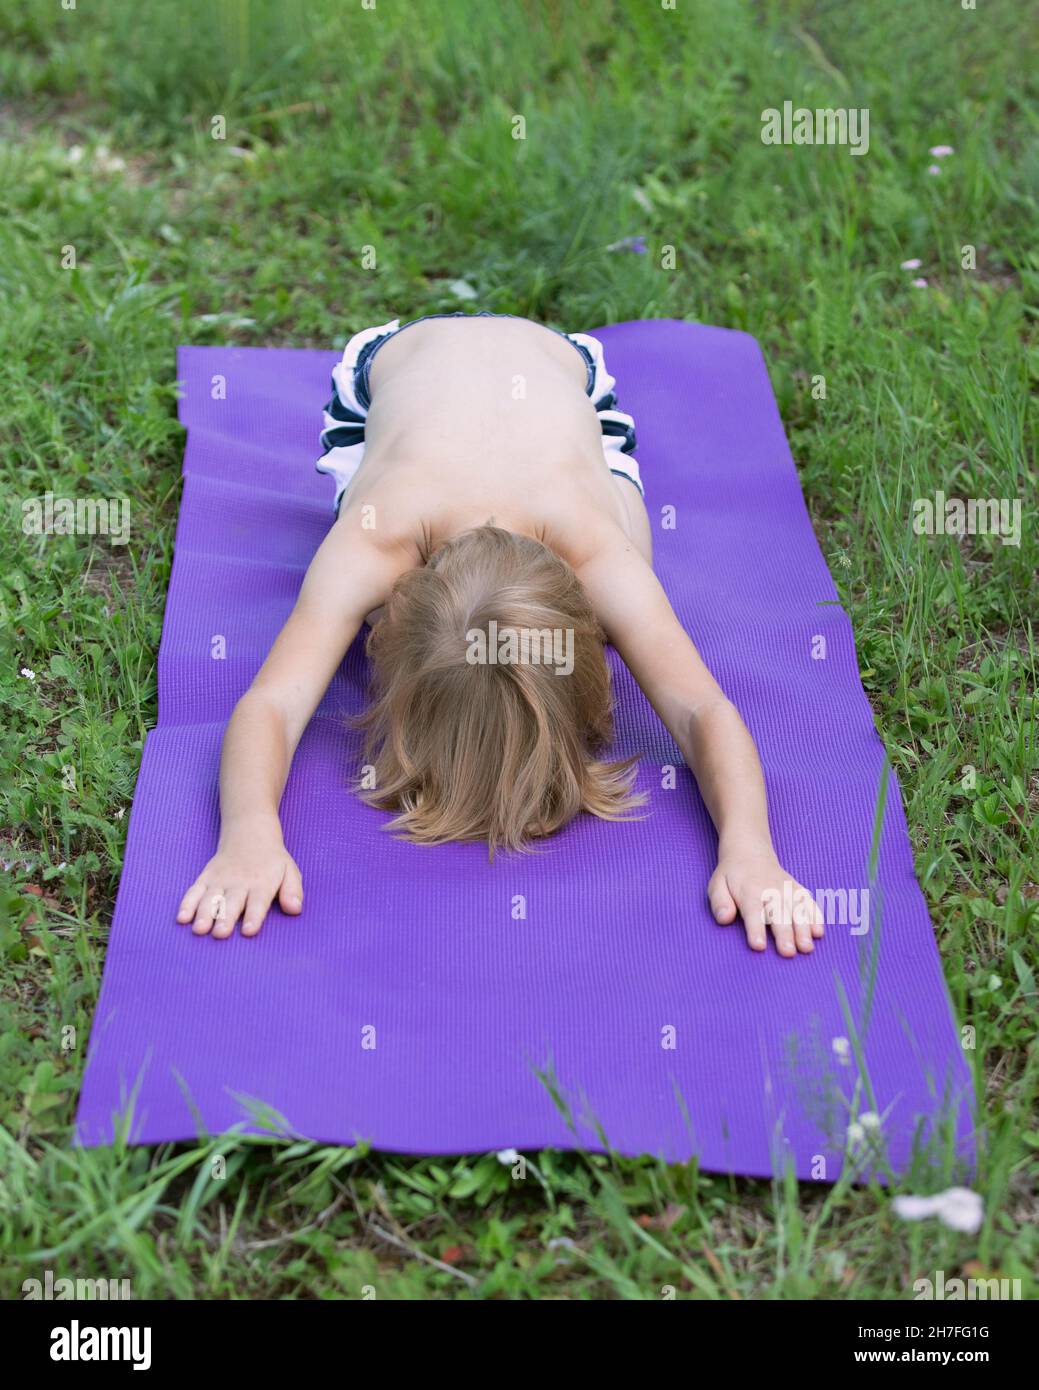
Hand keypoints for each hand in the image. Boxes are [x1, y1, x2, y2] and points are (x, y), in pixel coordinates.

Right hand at [176, 823, 302, 938]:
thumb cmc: (272, 861)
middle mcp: (240, 883)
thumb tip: (295, 908)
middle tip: (220, 934)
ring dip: (203, 914)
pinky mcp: (206, 878)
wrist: (250, 833)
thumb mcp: (289, 871)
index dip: (254, 916)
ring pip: (210, 898)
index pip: (258, 902)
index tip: (248, 931)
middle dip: (225, 918)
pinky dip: (187, 903)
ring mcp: (220, 880)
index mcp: (262, 884)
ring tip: (199, 929)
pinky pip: (195, 890)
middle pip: (232, 902)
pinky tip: (182, 918)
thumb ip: (293, 891)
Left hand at [708, 846, 823, 956]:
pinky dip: (815, 915)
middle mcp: (770, 890)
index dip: (755, 929)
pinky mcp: (797, 889)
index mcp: (748, 892)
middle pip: (778, 914)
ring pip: (797, 909)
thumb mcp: (717, 884)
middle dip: (784, 933)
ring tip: (807, 947)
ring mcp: (786, 889)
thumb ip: (720, 902)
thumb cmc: (731, 876)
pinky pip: (808, 902)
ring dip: (803, 928)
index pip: (752, 912)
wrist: (750, 851)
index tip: (759, 946)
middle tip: (788, 952)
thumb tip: (724, 919)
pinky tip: (819, 932)